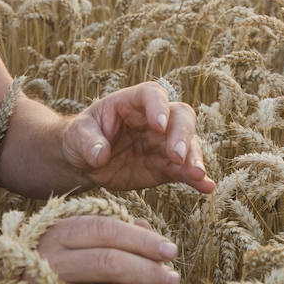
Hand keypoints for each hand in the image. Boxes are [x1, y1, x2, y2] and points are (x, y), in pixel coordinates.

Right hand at [24, 215, 180, 283]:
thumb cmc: (52, 260)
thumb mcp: (75, 238)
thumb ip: (111, 231)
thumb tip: (149, 230)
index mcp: (59, 231)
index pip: (105, 230)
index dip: (140, 240)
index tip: (170, 250)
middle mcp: (50, 259)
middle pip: (107, 262)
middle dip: (147, 271)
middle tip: (174, 280)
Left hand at [61, 82, 214, 193]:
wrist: (85, 162)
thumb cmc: (81, 138)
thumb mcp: (76, 135)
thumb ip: (88, 141)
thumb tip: (100, 154)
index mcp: (132, 102)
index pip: (152, 95)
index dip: (158, 107)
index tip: (158, 125)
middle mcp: (155, 119)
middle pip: (180, 117)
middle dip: (182, 135)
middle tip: (177, 155)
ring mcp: (164, 143)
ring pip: (189, 144)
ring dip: (194, 158)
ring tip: (197, 174)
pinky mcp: (167, 167)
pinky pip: (185, 171)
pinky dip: (197, 179)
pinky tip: (206, 187)